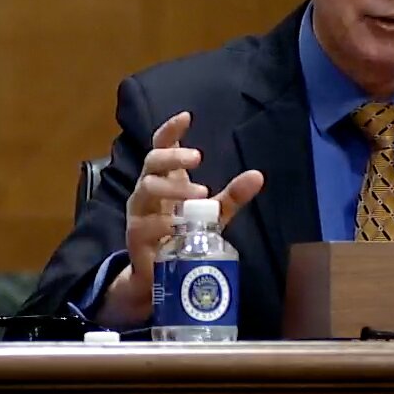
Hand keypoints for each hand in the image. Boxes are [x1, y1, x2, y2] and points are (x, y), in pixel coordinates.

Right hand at [99, 111, 263, 326]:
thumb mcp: (212, 214)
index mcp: (165, 178)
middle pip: (151, 161)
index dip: (170, 130)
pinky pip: (146, 224)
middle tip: (198, 158)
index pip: (161, 146)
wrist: (158, 276)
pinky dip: (165, 223)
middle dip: (173, 156)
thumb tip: (258, 175)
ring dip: (173, 188)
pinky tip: (180, 226)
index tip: (187, 117)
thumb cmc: (182, 235)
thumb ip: (232, 196)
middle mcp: (148, 190)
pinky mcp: (136, 236)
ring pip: (147, 188)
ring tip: (200, 193)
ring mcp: (139, 212)